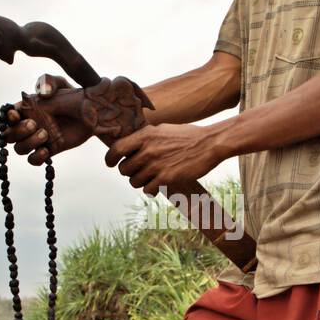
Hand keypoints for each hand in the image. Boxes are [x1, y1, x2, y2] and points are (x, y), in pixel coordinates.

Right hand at [0, 74, 91, 165]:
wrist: (92, 112)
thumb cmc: (73, 96)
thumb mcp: (60, 84)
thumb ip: (49, 82)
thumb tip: (42, 92)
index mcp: (26, 109)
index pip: (9, 116)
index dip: (8, 117)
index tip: (16, 114)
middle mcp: (28, 124)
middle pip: (9, 135)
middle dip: (18, 131)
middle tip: (33, 124)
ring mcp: (38, 138)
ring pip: (20, 149)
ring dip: (28, 144)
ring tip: (45, 135)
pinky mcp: (49, 149)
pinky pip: (34, 160)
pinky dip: (36, 158)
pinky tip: (46, 151)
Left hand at [106, 123, 224, 194]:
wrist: (209, 144)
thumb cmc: (187, 136)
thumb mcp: (163, 129)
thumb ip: (145, 137)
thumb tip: (130, 145)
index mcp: (145, 135)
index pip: (116, 149)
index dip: (110, 159)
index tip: (111, 163)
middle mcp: (148, 150)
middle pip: (124, 169)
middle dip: (129, 172)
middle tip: (138, 172)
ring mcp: (156, 165)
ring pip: (134, 182)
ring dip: (140, 182)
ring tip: (149, 179)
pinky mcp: (167, 178)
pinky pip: (148, 190)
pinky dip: (151, 190)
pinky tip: (157, 186)